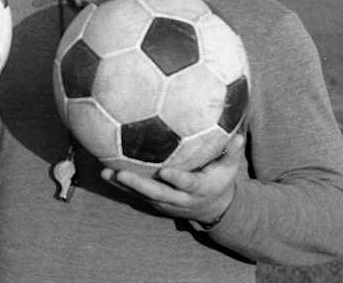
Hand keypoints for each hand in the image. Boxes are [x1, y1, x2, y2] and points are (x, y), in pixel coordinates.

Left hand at [100, 133, 244, 225]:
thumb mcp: (230, 169)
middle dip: (137, 185)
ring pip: (141, 195)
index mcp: (198, 189)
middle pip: (156, 193)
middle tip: (120, 172)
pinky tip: (104, 170)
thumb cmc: (219, 181)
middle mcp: (179, 198)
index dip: (176, 179)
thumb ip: (231, 152)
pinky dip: (120, 184)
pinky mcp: (154, 202)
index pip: (186, 184)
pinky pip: (135, 194)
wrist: (212, 209)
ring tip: (104, 171)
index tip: (164, 171)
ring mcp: (164, 202)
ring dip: (122, 185)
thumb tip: (239, 133)